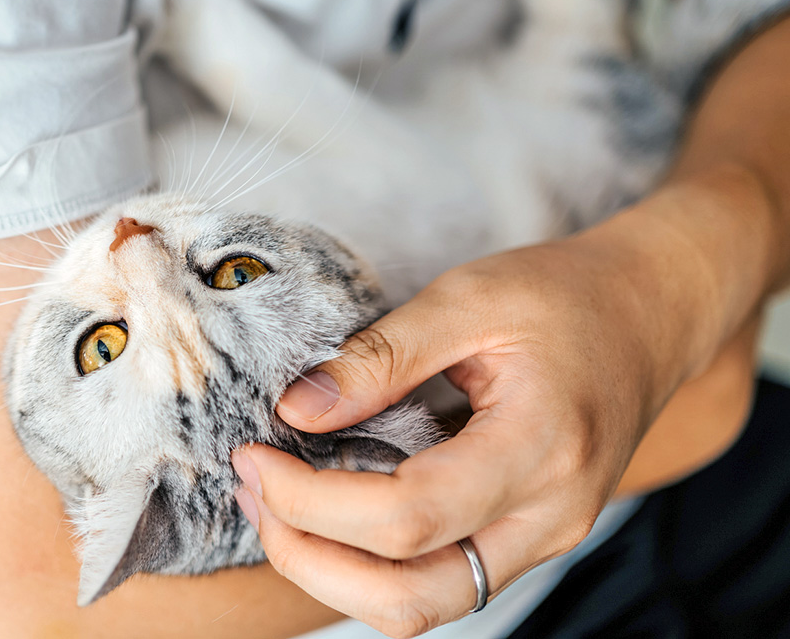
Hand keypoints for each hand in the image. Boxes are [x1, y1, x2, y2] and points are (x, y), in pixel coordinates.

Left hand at [230, 232, 693, 637]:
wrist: (649, 315)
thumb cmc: (566, 295)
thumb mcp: (469, 297)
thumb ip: (381, 356)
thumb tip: (296, 410)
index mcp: (540, 448)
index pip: (406, 517)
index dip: (311, 500)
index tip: (255, 455)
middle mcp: (548, 516)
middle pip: (410, 597)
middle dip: (309, 557)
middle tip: (252, 490)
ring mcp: (543, 537)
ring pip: (423, 606)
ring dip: (335, 572)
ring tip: (278, 508)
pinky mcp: (527, 535)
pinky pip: (440, 580)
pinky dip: (373, 562)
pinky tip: (331, 512)